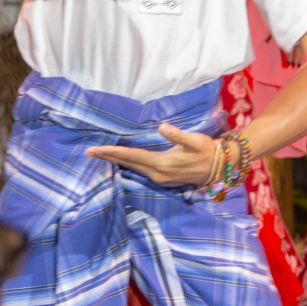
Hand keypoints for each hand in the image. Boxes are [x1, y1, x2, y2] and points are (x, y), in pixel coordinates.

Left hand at [87, 123, 221, 185]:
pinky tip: (122, 162)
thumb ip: (177, 134)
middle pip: (128, 164)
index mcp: (161, 164)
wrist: (218, 167)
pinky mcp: (163, 178)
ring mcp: (160, 178)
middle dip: (108, 157)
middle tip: (89, 152)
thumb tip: (162, 127)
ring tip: (101, 154)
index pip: (131, 156)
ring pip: (133, 168)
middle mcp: (157, 174)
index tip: (95, 150)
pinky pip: (140, 171)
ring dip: (117, 161)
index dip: (112, 152)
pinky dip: (128, 164)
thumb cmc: (206, 150)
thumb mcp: (194, 140)